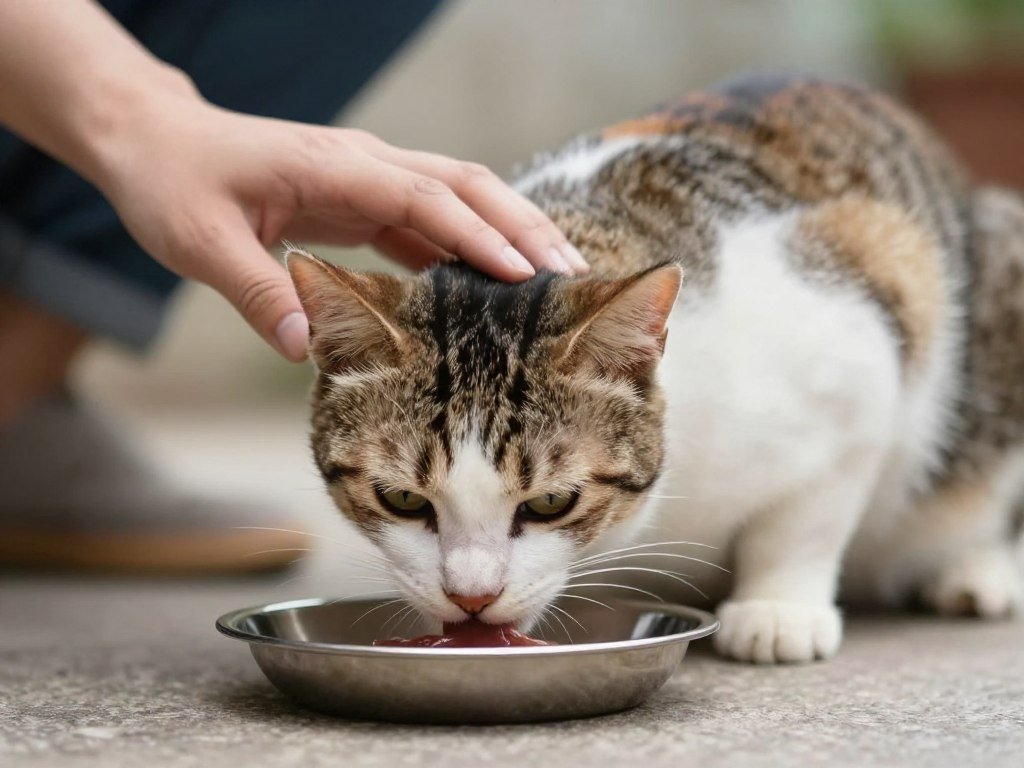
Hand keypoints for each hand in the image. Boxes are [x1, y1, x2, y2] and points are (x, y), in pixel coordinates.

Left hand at [92, 83, 586, 360]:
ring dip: (509, 234)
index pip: (426, 198)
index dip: (478, 236)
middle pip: (467, 185)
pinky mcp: (364, 201)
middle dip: (523, 226)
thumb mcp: (200, 242)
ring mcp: (369, 180)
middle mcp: (365, 165)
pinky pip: (431, 223)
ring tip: (555, 281)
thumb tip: (309, 351)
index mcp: (335, 168)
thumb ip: (256, 292)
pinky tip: (492, 289)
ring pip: (460, 199)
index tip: (525, 276)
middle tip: (572, 275)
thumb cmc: (174, 184)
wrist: (157, 142)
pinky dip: (469, 251)